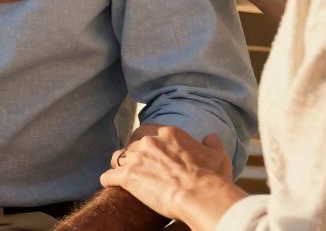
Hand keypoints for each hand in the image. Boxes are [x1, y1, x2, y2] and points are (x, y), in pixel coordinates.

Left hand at [100, 127, 243, 228]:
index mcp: (169, 133)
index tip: (148, 151)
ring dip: (119, 165)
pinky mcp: (128, 177)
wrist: (200, 196)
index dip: (145, 141)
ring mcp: (137, 158)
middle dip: (133, 154)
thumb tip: (211, 136)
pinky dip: (108, 179)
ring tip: (122, 175)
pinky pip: (108, 175)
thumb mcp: (217, 156)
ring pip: (118, 157)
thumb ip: (212, 144)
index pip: (146, 130)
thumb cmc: (212, 178)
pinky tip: (109, 184)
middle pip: (131, 143)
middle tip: (137, 166)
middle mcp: (149, 141)